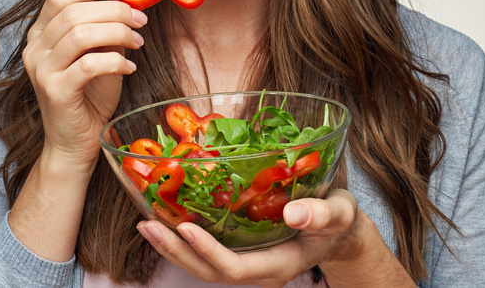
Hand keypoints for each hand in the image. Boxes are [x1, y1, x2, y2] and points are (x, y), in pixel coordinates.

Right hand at [23, 0, 146, 169]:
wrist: (76, 142)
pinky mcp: (55, 91)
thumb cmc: (90, 95)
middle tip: (141, 19)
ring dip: (117, 32)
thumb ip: (110, 22)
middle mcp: (35, 48)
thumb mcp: (102, 51)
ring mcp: (41, 70)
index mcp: (41, 33)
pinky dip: (115, 61)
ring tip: (138, 41)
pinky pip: (88, 65)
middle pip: (73, 11)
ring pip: (80, 34)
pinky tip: (129, 67)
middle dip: (113, 9)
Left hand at [136, 189, 377, 287]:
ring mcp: (248, 262)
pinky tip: (166, 219)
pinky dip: (184, 239)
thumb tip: (294, 211)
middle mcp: (258, 270)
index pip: (236, 269)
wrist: (339, 229)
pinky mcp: (241, 250)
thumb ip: (321, 214)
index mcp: (278, 265)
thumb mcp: (338, 213)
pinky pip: (207, 251)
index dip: (208, 252)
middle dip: (177, 252)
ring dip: (173, 247)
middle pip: (210, 272)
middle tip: (148, 226)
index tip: (185, 227)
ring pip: (204, 265)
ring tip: (146, 224)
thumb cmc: (338, 219)